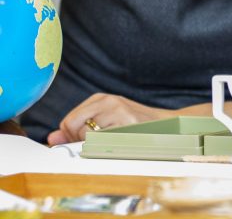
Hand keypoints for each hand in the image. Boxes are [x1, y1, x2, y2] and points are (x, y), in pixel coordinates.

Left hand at [47, 93, 173, 144]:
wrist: (166, 125)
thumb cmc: (132, 126)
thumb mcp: (104, 122)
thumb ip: (77, 129)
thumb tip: (51, 138)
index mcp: (100, 98)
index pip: (68, 121)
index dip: (72, 137)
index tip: (88, 140)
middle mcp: (107, 101)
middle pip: (73, 127)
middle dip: (81, 141)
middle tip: (102, 141)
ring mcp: (118, 111)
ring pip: (87, 137)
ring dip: (97, 145)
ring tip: (115, 140)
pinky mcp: (127, 123)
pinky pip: (103, 142)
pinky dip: (108, 147)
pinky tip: (121, 141)